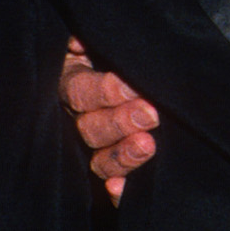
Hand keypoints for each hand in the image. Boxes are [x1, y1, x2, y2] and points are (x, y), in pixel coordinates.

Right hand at [61, 34, 155, 204]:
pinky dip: (117, 190)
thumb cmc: (129, 51)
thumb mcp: (111, 40)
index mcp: (75, 83)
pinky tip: (120, 188)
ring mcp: (97, 147)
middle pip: (90, 128)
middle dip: (120, 122)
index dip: (103, 91)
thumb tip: (78, 42)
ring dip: (122, 155)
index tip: (130, 85)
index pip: (81, 92)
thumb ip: (94, 40)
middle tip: (150, 113)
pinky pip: (112, 183)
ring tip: (148, 145)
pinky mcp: (116, 168)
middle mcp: (81, 118)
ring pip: (100, 160)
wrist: (155, 72)